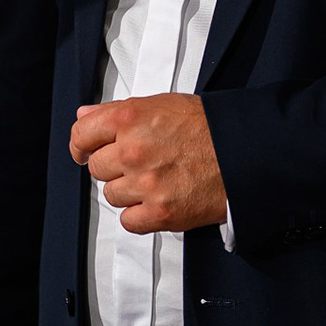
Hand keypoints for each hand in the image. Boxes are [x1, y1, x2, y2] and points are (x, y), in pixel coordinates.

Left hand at [70, 95, 227, 233]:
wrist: (244, 153)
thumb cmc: (207, 127)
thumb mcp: (161, 104)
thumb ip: (117, 111)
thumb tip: (84, 116)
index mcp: (129, 119)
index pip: (81, 135)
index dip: (81, 145)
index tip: (84, 152)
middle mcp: (132, 151)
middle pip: (96, 169)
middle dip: (114, 167)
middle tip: (140, 163)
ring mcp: (145, 184)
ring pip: (111, 196)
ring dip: (129, 191)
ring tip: (156, 180)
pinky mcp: (160, 213)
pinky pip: (128, 221)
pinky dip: (140, 215)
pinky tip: (159, 200)